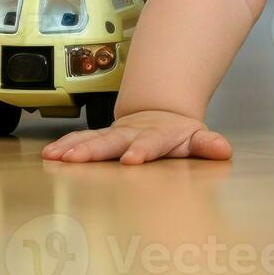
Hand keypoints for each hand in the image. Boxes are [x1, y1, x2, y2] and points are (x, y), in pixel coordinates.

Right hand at [41, 109, 232, 164]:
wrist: (160, 114)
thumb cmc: (179, 134)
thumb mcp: (197, 138)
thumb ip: (208, 145)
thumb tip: (223, 150)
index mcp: (158, 136)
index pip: (150, 143)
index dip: (141, 150)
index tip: (131, 160)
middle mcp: (132, 133)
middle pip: (112, 141)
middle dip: (93, 150)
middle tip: (75, 159)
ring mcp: (115, 133)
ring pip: (93, 139)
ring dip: (73, 147)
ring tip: (55, 156)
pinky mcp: (102, 137)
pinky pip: (81, 140)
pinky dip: (66, 145)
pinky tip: (50, 154)